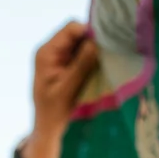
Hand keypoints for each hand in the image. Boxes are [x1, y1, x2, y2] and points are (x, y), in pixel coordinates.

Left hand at [22, 20, 99, 157]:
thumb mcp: (68, 88)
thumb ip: (81, 64)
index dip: (90, 31)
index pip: (71, 29)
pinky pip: (84, 53)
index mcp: (46, 52)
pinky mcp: (68, 64)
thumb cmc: (54, 112)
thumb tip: (96, 41)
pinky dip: (94, 57)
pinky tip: (104, 65)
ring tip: (109, 59)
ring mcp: (60, 56)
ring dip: (96, 50)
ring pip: (83, 42)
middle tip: (111, 52)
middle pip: (78, 33)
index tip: (107, 43)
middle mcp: (52, 50)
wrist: (48, 128)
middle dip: (94, 40)